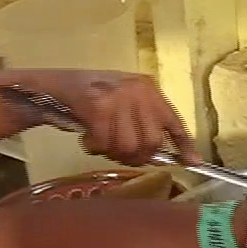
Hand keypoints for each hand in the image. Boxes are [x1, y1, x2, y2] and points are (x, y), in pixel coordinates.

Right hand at [13, 70, 196, 164]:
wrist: (55, 85)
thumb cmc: (91, 96)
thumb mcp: (125, 102)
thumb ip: (145, 123)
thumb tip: (171, 155)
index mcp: (148, 88)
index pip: (174, 121)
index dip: (184, 145)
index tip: (191, 162)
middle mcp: (137, 91)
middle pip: (152, 142)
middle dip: (137, 156)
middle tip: (119, 153)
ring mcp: (118, 98)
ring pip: (128, 147)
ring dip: (113, 153)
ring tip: (101, 143)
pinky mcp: (98, 108)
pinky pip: (104, 144)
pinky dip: (94, 147)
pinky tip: (87, 137)